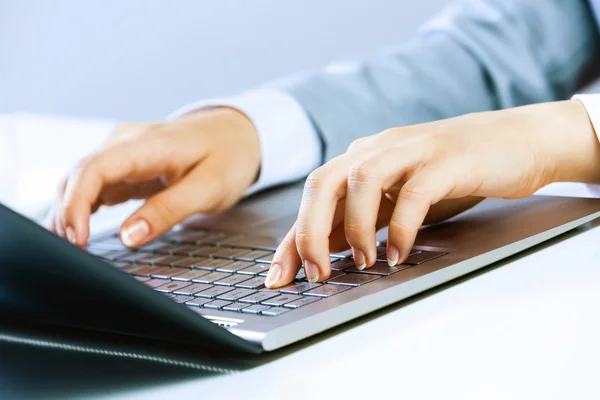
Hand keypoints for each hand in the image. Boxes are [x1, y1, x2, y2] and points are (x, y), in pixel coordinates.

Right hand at [47, 108, 260, 247]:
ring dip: (69, 210)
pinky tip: (78, 228)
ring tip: (70, 245)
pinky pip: (94, 183)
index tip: (78, 238)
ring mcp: (124, 151)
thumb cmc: (228, 156)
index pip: (96, 168)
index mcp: (149, 144)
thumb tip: (130, 236)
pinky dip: (81, 205)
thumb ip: (170, 210)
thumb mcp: (210, 187)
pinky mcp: (126, 164)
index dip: (77, 204)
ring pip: (81, 179)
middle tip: (73, 252)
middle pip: (80, 174)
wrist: (236, 133)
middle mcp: (127, 142)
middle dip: (67, 213)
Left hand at [265, 100, 599, 287]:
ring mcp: (412, 150)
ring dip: (355, 227)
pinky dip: (402, 226)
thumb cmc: (455, 173)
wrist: (518, 140)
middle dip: (309, 231)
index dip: (291, 237)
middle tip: (315, 274)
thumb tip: (326, 248)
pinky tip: (399, 254)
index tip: (277, 276)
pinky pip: (414, 192)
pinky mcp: (447, 159)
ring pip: (361, 179)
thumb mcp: (399, 197)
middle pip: (324, 182)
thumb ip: (365, 217)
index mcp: (364, 157)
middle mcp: (380, 148)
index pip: (314, 197)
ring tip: (362, 263)